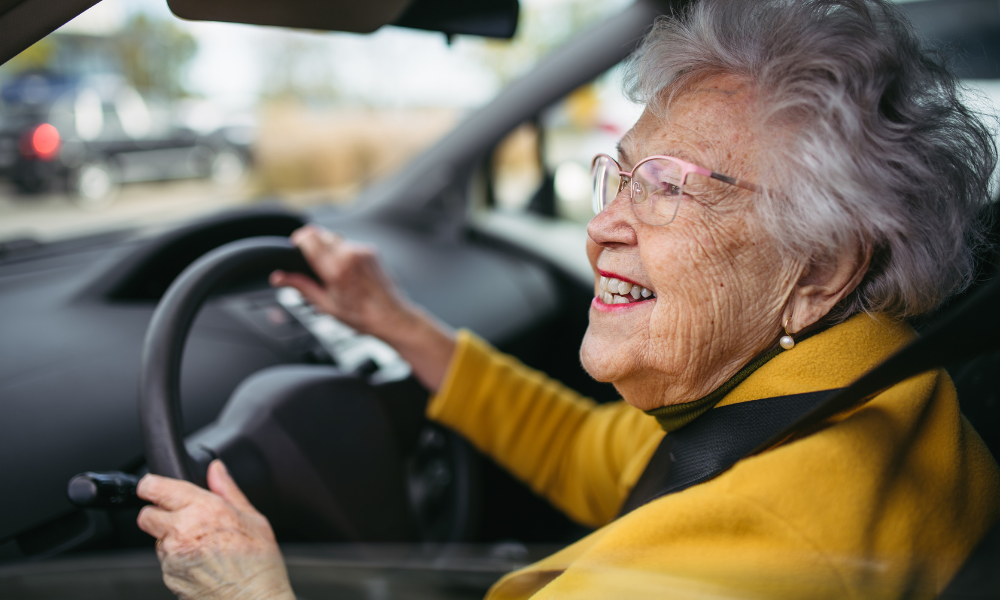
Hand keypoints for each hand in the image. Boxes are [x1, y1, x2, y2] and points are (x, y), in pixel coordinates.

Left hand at [136, 460, 294, 599]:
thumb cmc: (259, 565)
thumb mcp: (253, 518)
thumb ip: (228, 490)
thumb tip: (216, 469)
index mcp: (203, 510)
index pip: (155, 488)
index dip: (152, 486)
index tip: (154, 487)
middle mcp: (182, 531)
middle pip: (146, 514)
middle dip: (159, 513)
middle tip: (181, 518)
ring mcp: (172, 557)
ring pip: (157, 539)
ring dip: (170, 538)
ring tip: (201, 545)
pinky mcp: (168, 577)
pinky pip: (165, 560)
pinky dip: (177, 558)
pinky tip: (201, 561)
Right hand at [271, 225, 456, 391]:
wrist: (392, 317)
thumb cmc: (361, 316)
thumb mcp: (326, 304)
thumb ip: (301, 286)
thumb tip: (278, 278)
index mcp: (336, 268)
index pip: (309, 237)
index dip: (298, 240)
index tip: (294, 248)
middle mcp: (350, 254)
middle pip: (320, 233)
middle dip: (311, 244)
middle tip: (311, 263)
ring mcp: (362, 251)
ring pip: (335, 239)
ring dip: (328, 249)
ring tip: (332, 272)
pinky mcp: (371, 251)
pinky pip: (349, 245)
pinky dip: (343, 254)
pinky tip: (347, 273)